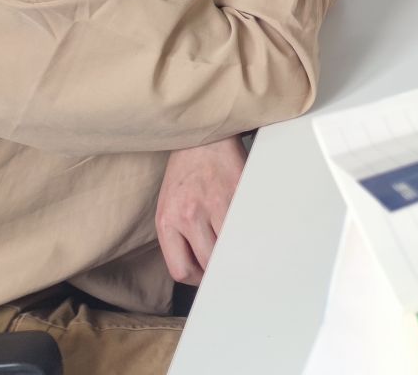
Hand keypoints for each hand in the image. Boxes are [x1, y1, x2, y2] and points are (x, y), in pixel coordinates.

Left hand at [156, 136, 244, 285]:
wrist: (201, 136)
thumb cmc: (185, 173)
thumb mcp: (168, 206)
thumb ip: (177, 236)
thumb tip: (197, 265)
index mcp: (167, 222)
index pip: (181, 270)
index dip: (197, 280)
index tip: (206, 277)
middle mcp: (189, 215)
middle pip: (208, 263)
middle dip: (218, 271)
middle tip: (226, 269)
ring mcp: (216, 203)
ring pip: (229, 247)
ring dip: (235, 253)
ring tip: (238, 251)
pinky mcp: (238, 191)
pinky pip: (246, 224)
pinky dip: (249, 232)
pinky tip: (249, 230)